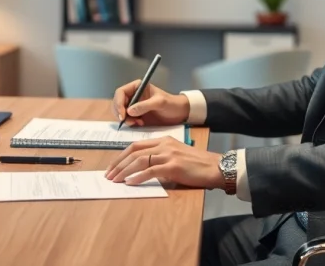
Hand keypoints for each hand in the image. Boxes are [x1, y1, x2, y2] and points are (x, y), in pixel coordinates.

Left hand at [104, 136, 223, 188]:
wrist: (215, 167)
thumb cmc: (197, 165)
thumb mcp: (177, 156)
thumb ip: (161, 158)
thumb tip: (142, 169)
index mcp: (164, 140)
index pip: (136, 145)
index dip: (121, 155)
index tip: (113, 166)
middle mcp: (164, 145)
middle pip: (134, 151)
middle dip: (118, 163)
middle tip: (108, 175)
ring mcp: (169, 155)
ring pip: (140, 160)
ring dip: (124, 171)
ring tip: (115, 180)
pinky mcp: (173, 166)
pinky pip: (150, 171)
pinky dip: (138, 177)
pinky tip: (130, 183)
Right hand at [112, 80, 189, 126]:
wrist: (179, 113)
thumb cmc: (171, 103)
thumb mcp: (159, 102)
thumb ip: (144, 106)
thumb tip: (129, 111)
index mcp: (137, 87)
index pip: (121, 92)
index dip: (118, 103)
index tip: (123, 114)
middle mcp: (134, 95)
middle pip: (118, 103)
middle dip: (120, 113)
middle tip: (128, 121)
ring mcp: (134, 106)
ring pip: (121, 112)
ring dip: (125, 119)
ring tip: (137, 123)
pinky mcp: (137, 115)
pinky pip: (127, 119)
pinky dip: (130, 123)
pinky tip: (140, 124)